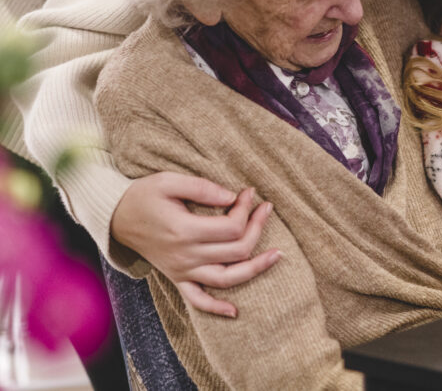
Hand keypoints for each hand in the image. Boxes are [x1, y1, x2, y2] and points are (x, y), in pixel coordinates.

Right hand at [111, 172, 280, 316]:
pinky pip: (198, 300)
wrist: (115, 217)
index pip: (232, 227)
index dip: (247, 209)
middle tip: (265, 208)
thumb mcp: (169, 181)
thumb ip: (203, 188)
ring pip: (226, 279)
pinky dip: (216, 308)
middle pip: (237, 251)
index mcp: (184, 231)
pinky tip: (234, 311)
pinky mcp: (177, 277)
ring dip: (256, 268)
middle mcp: (185, 255)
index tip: (249, 193)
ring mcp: (181, 270)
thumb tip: (233, 196)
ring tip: (277, 255)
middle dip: (257, 227)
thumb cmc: (143, 195)